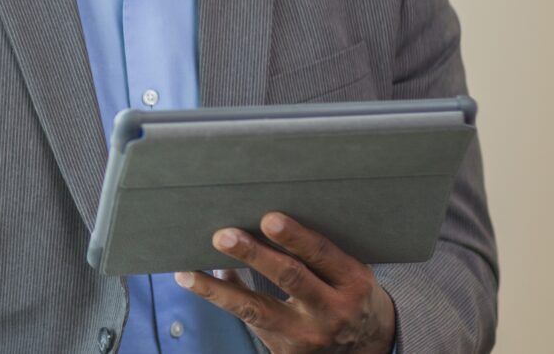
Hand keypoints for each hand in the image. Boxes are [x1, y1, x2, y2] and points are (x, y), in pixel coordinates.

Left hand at [174, 212, 395, 352]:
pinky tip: (195, 281)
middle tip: (223, 236)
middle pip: (291, 279)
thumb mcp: (345, 269)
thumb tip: (253, 217)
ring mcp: (309, 337)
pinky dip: (222, 298)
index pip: (322, 255)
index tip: (269, 218)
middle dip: (255, 255)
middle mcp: (333, 311)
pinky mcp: (288, 352)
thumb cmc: (346, 289)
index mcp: (352, 281)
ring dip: (219, 291)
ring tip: (188, 273)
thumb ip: (311, 249)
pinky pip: (249, 323)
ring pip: (258, 310)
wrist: (368, 345)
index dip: (296, 237)